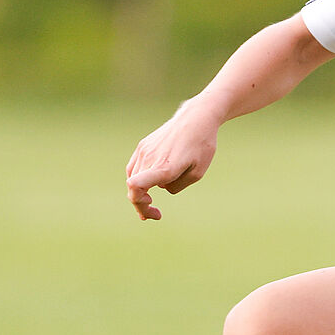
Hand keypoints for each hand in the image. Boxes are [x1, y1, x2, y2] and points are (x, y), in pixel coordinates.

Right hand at [126, 104, 220, 220]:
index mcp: (165, 167)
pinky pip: (134, 168)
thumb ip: (177, 185)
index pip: (137, 185)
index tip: (152, 206)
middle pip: (134, 188)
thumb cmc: (202, 146)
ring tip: (151, 202)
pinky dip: (138, 180)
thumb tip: (162, 188)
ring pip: (133, 178)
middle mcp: (150, 158)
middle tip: (156, 215)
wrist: (196, 119)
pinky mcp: (143, 146)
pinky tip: (148, 186)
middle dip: (142, 205)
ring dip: (139, 193)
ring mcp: (144, 151)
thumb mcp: (197, 172)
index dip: (138, 201)